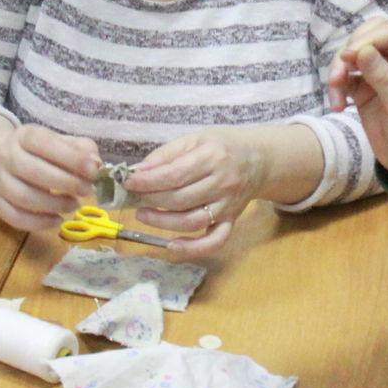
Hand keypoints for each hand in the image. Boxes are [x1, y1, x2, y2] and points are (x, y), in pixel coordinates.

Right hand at [0, 124, 98, 232]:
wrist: (8, 164)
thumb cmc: (43, 154)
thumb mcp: (62, 143)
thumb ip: (82, 150)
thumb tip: (95, 164)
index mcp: (25, 136)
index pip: (43, 143)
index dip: (70, 157)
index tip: (93, 170)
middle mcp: (7, 156)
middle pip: (33, 171)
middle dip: (66, 183)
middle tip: (87, 191)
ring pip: (23, 197)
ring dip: (54, 204)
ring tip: (74, 205)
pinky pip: (15, 217)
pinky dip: (39, 223)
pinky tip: (57, 219)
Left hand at [125, 128, 270, 253]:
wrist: (259, 159)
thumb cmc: (222, 146)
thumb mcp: (195, 139)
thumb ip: (166, 154)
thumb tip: (139, 172)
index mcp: (212, 157)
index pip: (175, 174)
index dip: (148, 181)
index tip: (129, 182)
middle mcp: (222, 183)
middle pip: (180, 199)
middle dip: (151, 200)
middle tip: (134, 197)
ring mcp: (228, 205)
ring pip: (191, 222)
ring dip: (162, 223)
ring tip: (143, 215)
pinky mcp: (231, 221)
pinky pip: (215, 241)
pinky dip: (194, 248)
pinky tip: (173, 245)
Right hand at [327, 17, 387, 183]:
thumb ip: (383, 78)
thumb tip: (361, 51)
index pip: (386, 33)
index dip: (365, 40)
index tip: (348, 58)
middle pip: (366, 36)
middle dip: (349, 51)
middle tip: (339, 74)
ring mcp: (378, 73)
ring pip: (351, 56)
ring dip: (339, 71)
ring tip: (335, 96)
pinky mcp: (363, 89)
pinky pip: (344, 78)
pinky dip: (337, 88)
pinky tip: (338, 106)